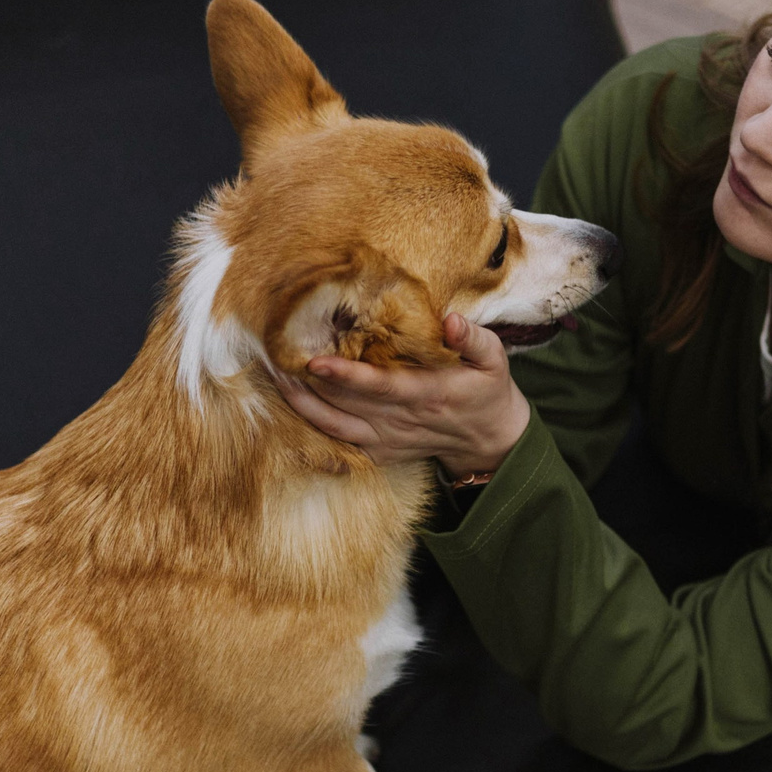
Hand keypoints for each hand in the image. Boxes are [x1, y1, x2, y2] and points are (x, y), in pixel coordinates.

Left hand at [273, 315, 530, 473]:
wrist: (490, 441)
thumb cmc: (488, 391)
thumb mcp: (494, 360)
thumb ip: (474, 338)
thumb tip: (450, 320)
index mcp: (428, 395)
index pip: (380, 387)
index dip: (346, 376)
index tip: (315, 362)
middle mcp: (401, 421)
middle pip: (344, 404)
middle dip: (308, 382)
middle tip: (277, 352)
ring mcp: (387, 440)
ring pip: (333, 425)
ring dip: (302, 403)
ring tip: (276, 375)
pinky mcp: (379, 451)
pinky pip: (337, 442)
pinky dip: (311, 425)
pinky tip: (291, 402)